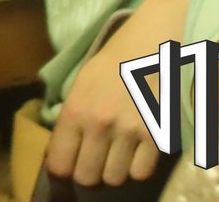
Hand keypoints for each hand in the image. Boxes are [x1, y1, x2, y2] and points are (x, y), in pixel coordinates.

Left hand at [46, 0, 191, 187]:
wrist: (159, 39)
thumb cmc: (119, 57)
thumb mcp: (85, 81)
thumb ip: (74, 116)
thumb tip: (63, 151)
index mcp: (75, 108)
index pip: (59, 162)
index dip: (63, 169)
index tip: (69, 166)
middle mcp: (99, 123)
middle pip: (86, 177)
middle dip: (89, 172)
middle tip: (96, 160)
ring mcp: (130, 131)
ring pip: (115, 178)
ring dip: (115, 170)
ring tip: (118, 153)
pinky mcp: (158, 135)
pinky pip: (141, 172)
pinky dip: (139, 166)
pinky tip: (138, 150)